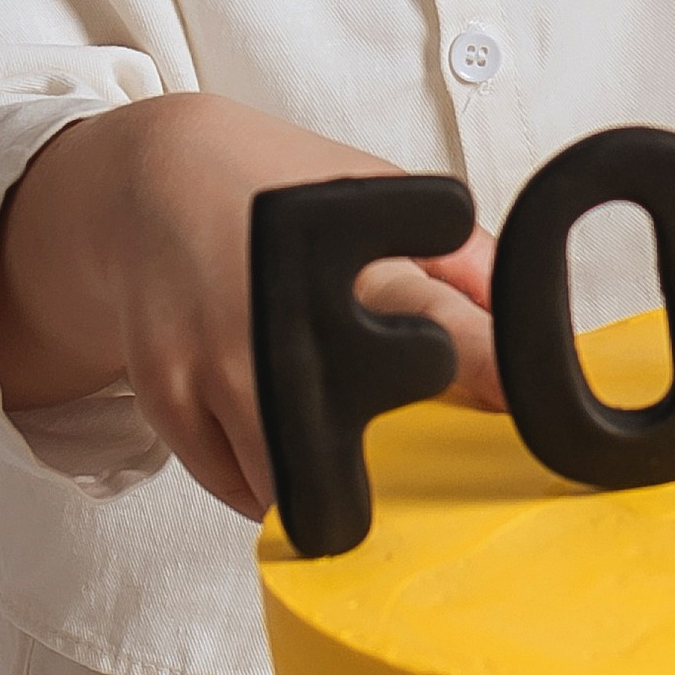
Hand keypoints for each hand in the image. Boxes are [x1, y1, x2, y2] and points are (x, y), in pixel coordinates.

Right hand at [0, 91, 499, 521]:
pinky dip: (269, 476)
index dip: (493, 375)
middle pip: (367, 434)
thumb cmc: (274, 189)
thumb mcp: (374, 192)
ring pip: (302, 487)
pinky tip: (272, 421)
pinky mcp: (170, 399)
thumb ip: (462, 258)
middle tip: (405, 423)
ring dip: (329, 474)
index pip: (442, 326)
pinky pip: (245, 490)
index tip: (524, 411)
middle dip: (401, 449)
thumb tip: (532, 327)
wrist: (142, 185)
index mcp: (346, 246)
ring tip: (330, 419)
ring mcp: (219, 360)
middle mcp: (281, 307)